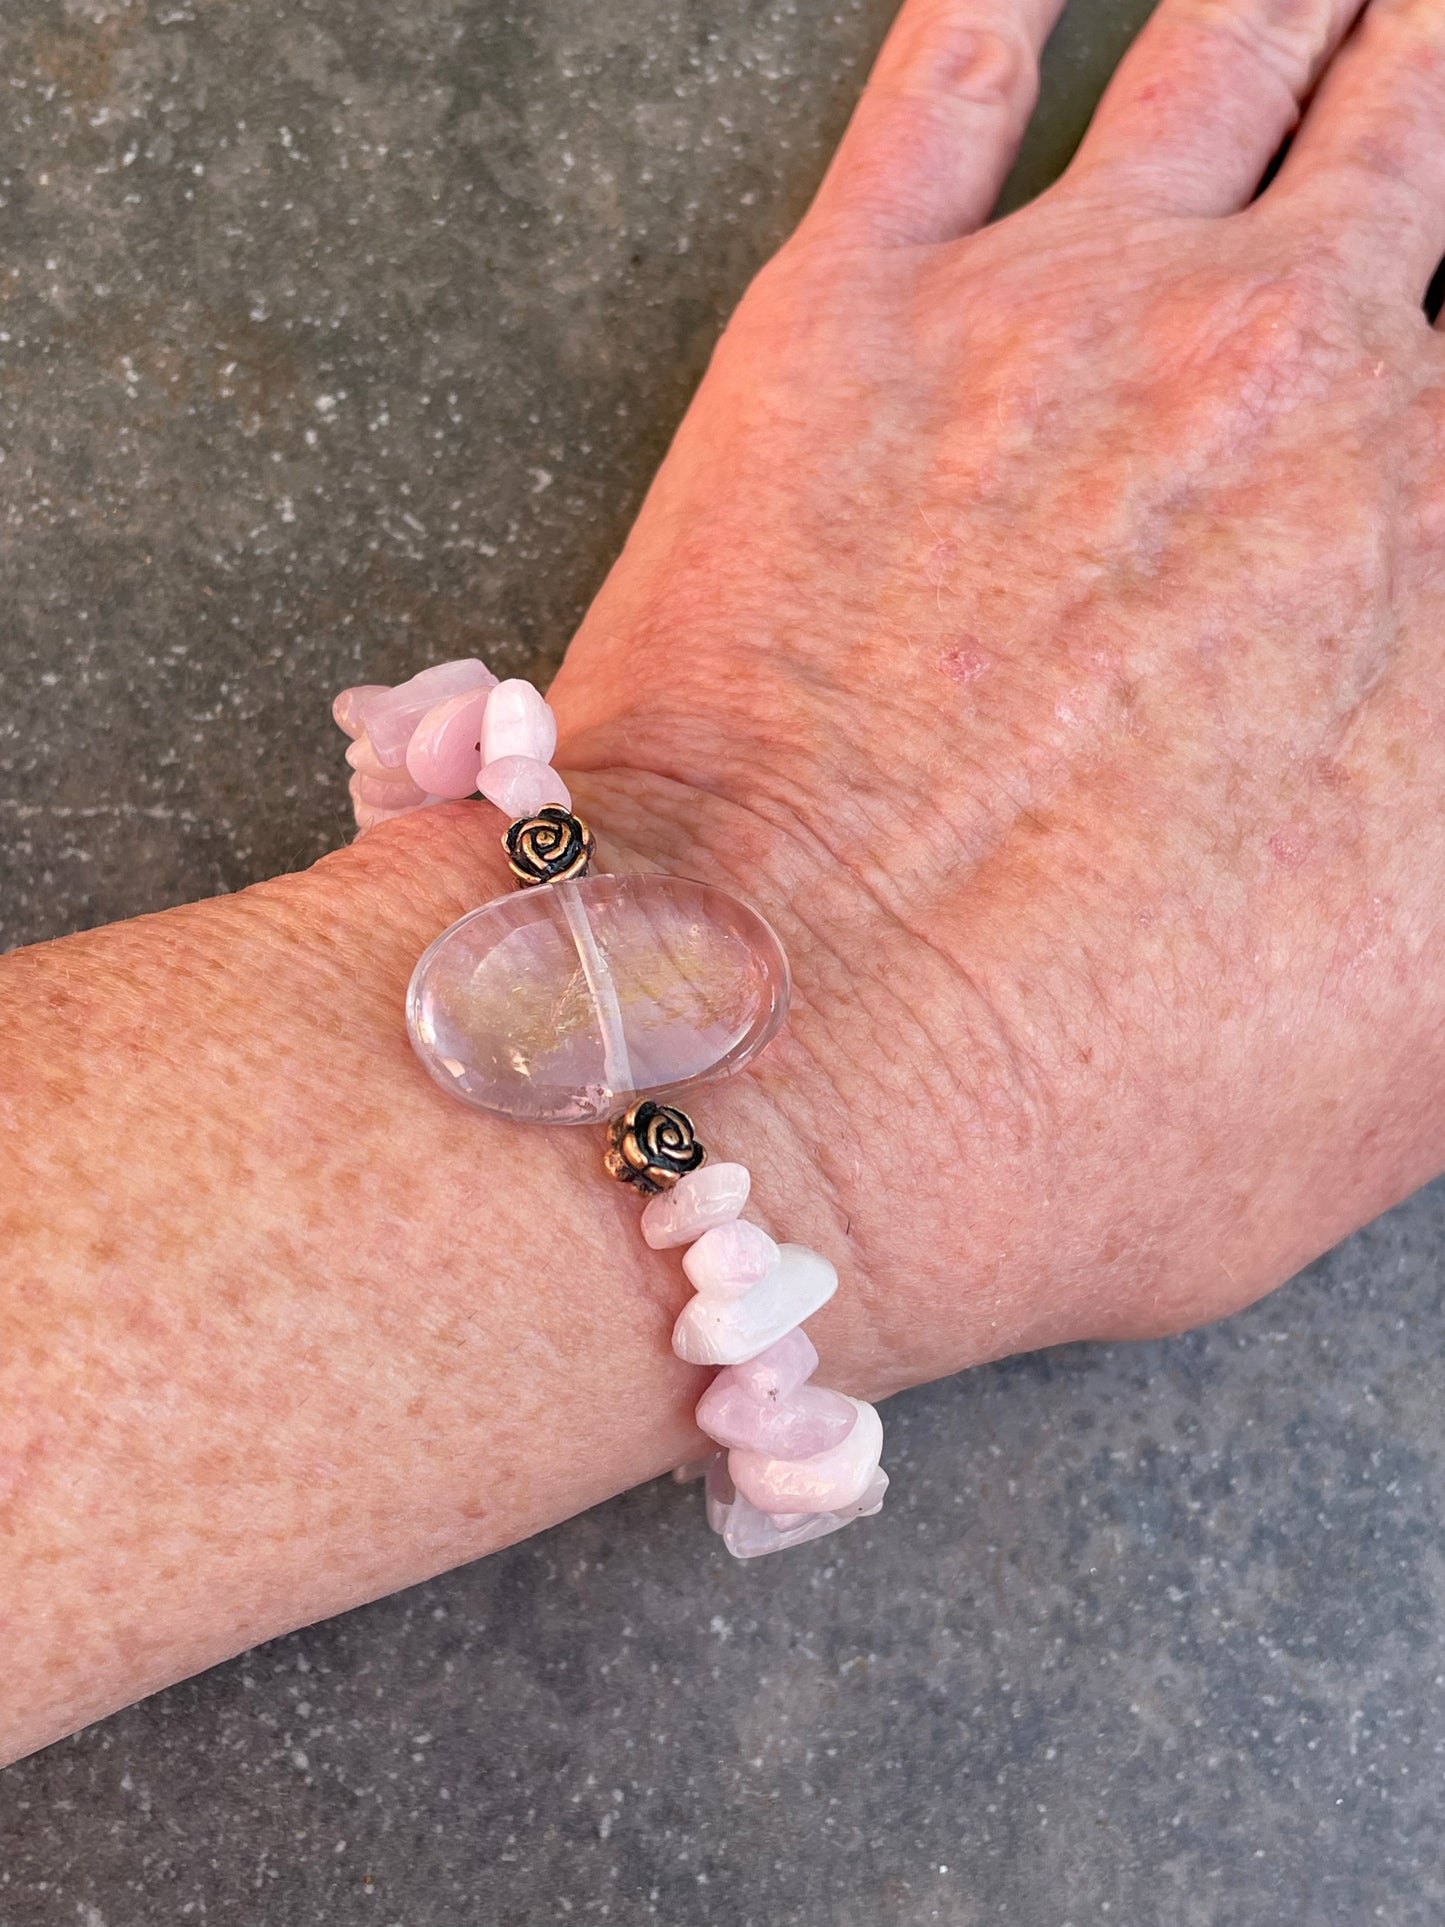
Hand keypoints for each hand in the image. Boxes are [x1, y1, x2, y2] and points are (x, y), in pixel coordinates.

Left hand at [449, 0, 1444, 1389]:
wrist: (769, 1096)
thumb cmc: (1083, 1118)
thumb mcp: (1413, 1049)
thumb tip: (1419, 731)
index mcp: (1441, 555)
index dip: (1438, 405)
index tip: (1413, 407)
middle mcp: (1299, 382)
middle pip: (1419, 143)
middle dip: (1427, 100)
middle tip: (1425, 71)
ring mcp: (1068, 320)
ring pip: (1231, 62)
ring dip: (1298, 11)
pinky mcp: (845, 320)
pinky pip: (945, 77)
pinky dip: (997, 6)